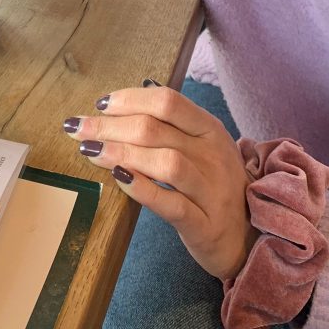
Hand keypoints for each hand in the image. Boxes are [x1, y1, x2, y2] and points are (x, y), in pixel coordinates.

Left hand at [63, 85, 257, 280]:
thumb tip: (138, 91)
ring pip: (165, 163)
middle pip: (157, 129)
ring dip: (122, 153)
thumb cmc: (214, 185)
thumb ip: (174, 121)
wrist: (249, 237)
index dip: (130, 99)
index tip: (100, 105)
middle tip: (78, 128)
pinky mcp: (204, 225)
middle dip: (111, 126)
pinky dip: (142, 189)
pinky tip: (118, 178)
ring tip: (90, 151)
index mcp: (210, 129)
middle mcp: (213, 155)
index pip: (168, 101)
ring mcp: (211, 190)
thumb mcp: (203, 146)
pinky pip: (171, 204)